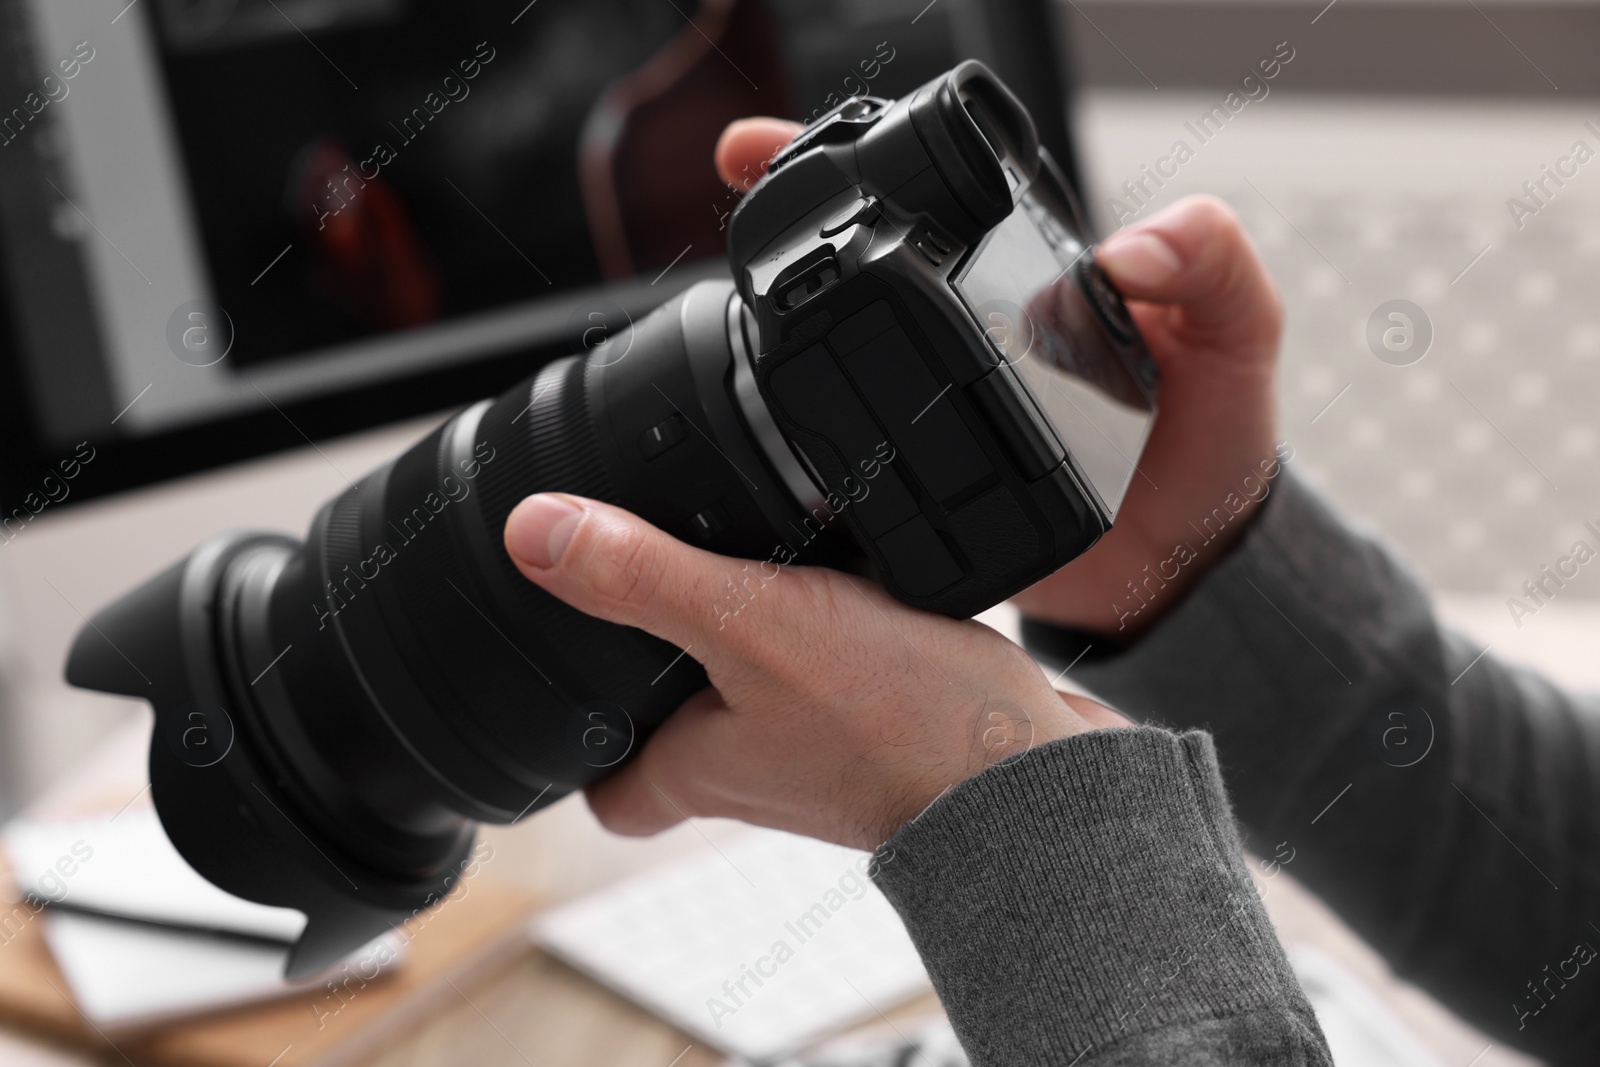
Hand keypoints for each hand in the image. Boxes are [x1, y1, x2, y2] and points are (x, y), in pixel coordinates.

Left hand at [504, 494, 1126, 849]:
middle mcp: (759, 764)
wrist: (1042, 779)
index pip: (609, 791)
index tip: (558, 688)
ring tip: (745, 545)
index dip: (575, 748)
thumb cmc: (905, 733)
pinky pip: (837, 664)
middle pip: (681, 726)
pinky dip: (833, 614)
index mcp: (701, 764)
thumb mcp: (755, 626)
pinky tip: (851, 556)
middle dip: (664, 662)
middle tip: (644, 582)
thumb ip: (647, 578)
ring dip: (753, 626)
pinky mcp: (892, 717)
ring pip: (761, 687)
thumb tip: (535, 533)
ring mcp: (828, 746)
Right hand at [716, 122, 1284, 639]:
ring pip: (850, 336)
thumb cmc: (1214, 442)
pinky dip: (801, 416)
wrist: (1183, 566)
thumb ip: (1213, 271)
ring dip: (780, 305)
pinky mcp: (928, 472)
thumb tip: (1132, 250)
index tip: (794, 138)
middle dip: (796, 200)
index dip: (873, 150)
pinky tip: (757, 408)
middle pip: (877, 250)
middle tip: (738, 166)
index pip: (953, 194)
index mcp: (1044, 275)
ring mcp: (946, 397)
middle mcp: (982, 324)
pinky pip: (857, 432)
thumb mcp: (1238, 340)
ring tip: (726, 277)